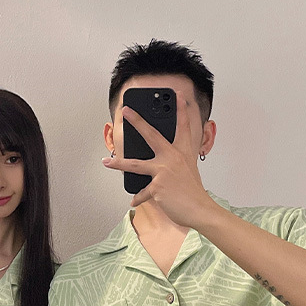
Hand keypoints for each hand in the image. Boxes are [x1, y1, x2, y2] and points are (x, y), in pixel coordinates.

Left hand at [102, 90, 214, 228]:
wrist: (198, 209)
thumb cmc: (193, 192)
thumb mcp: (187, 171)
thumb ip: (174, 163)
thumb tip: (157, 164)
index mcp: (182, 152)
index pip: (183, 127)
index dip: (181, 110)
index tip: (177, 96)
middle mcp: (172, 157)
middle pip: (151, 135)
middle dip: (137, 121)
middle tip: (126, 111)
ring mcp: (163, 171)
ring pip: (135, 164)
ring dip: (119, 162)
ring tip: (106, 161)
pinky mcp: (157, 187)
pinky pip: (142, 192)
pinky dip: (138, 198)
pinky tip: (133, 201)